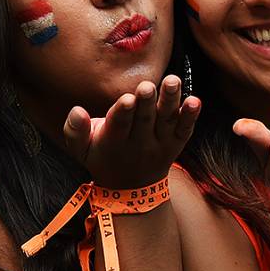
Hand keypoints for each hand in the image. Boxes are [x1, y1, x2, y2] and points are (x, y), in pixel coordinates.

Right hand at [62, 75, 199, 188]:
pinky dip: (191, 116)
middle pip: (144, 120)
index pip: (119, 126)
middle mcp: (139, 143)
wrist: (132, 189)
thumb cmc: (103, 157)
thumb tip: (76, 111)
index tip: (127, 99)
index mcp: (113, 142)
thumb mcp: (82, 150)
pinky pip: (185, 129)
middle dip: (146, 103)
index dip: (123, 112)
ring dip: (170, 101)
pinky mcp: (176, 143)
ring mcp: (160, 143)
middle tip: (147, 86)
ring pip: (166, 121)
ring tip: (173, 81)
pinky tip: (195, 101)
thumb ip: (75, 131)